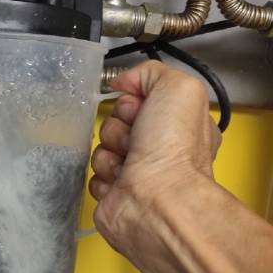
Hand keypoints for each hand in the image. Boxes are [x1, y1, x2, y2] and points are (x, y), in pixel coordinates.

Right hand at [89, 61, 221, 255]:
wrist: (157, 200)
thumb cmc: (174, 149)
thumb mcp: (179, 88)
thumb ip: (151, 72)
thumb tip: (124, 82)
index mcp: (178, 124)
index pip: (139, 98)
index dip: (134, 101)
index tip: (141, 109)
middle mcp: (160, 148)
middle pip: (116, 121)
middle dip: (119, 126)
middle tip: (135, 138)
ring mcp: (136, 171)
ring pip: (102, 146)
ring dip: (110, 152)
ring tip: (129, 164)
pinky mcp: (115, 193)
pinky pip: (93, 173)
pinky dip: (103, 175)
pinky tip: (121, 182)